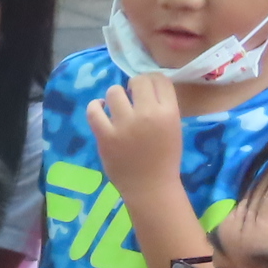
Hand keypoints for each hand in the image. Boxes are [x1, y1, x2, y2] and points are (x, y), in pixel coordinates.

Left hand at [89, 75, 182, 192]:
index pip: (159, 80)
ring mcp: (124, 125)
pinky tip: (100, 109)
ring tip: (116, 104)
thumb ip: (162, 107)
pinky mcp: (105, 136)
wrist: (150, 187)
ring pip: (114, 91)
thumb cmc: (164, 158)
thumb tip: (145, 89)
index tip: (146, 88)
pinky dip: (95, 106)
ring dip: (115, 95)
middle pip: (138, 81)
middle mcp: (147, 114)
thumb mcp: (173, 127)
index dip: (152, 80)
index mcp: (168, 112)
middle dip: (134, 85)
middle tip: (132, 96)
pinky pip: (93, 111)